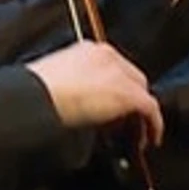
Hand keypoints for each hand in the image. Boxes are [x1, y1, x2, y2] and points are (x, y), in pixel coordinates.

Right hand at [25, 40, 165, 144]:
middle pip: (132, 78)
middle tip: (126, 124)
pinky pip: (150, 109)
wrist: (35, 99)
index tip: (113, 108)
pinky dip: (153, 124)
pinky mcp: (128, 93)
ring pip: (141, 92)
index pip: (114, 67)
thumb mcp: (55, 83)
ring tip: (136, 135)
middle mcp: (107, 56)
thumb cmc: (35, 94)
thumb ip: (73, 87)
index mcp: (88, 50)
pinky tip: (149, 139)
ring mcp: (120, 73)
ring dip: (140, 114)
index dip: (116, 89)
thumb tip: (79, 106)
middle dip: (131, 101)